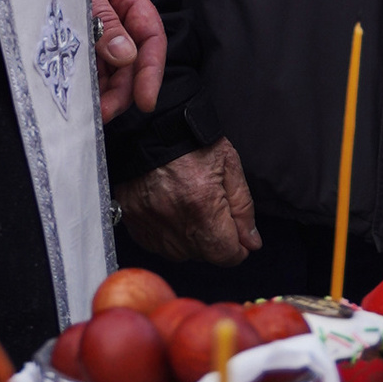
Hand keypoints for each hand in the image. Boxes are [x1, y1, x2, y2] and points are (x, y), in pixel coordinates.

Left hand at [87, 0, 167, 124]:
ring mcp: (94, 27)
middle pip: (132, 58)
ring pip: (110, 67)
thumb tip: (126, 55)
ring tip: (91, 111)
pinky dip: (85, 83)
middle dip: (124, 88)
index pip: (150, 34)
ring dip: (105, 92)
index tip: (145, 98)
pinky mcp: (72, 38)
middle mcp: (114, 11)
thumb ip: (103, 19)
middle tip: (107, 111)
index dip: (151, 69)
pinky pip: (86, 65)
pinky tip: (78, 97)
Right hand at [116, 135, 261, 268]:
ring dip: (190, 239)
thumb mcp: (230, 166)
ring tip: (189, 207)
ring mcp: (149, 223)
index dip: (237, 248)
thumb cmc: (192, 141)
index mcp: (203, 206)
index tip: (237, 236)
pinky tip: (171, 210)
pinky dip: (167, 234)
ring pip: (179, 253)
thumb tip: (250, 242)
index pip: (225, 254)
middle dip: (214, 240)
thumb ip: (243, 208)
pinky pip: (155, 244)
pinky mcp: (132, 220)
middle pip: (203, 255)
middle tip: (211, 210)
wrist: (152, 126)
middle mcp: (174, 220)